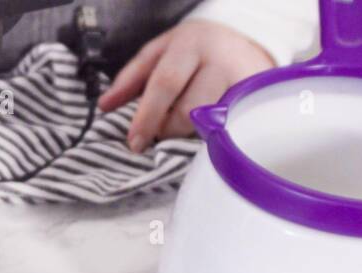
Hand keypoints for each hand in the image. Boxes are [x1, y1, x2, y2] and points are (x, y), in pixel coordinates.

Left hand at [98, 21, 274, 153]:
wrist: (244, 41)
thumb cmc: (193, 51)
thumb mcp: (161, 53)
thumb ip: (131, 78)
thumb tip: (104, 105)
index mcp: (189, 43)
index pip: (165, 83)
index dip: (147, 116)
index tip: (134, 142)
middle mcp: (219, 60)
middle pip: (190, 108)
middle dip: (167, 130)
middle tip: (158, 139)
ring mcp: (243, 81)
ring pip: (212, 123)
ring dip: (189, 136)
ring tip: (180, 134)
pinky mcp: (257, 102)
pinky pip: (231, 129)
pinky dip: (213, 139)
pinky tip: (204, 138)